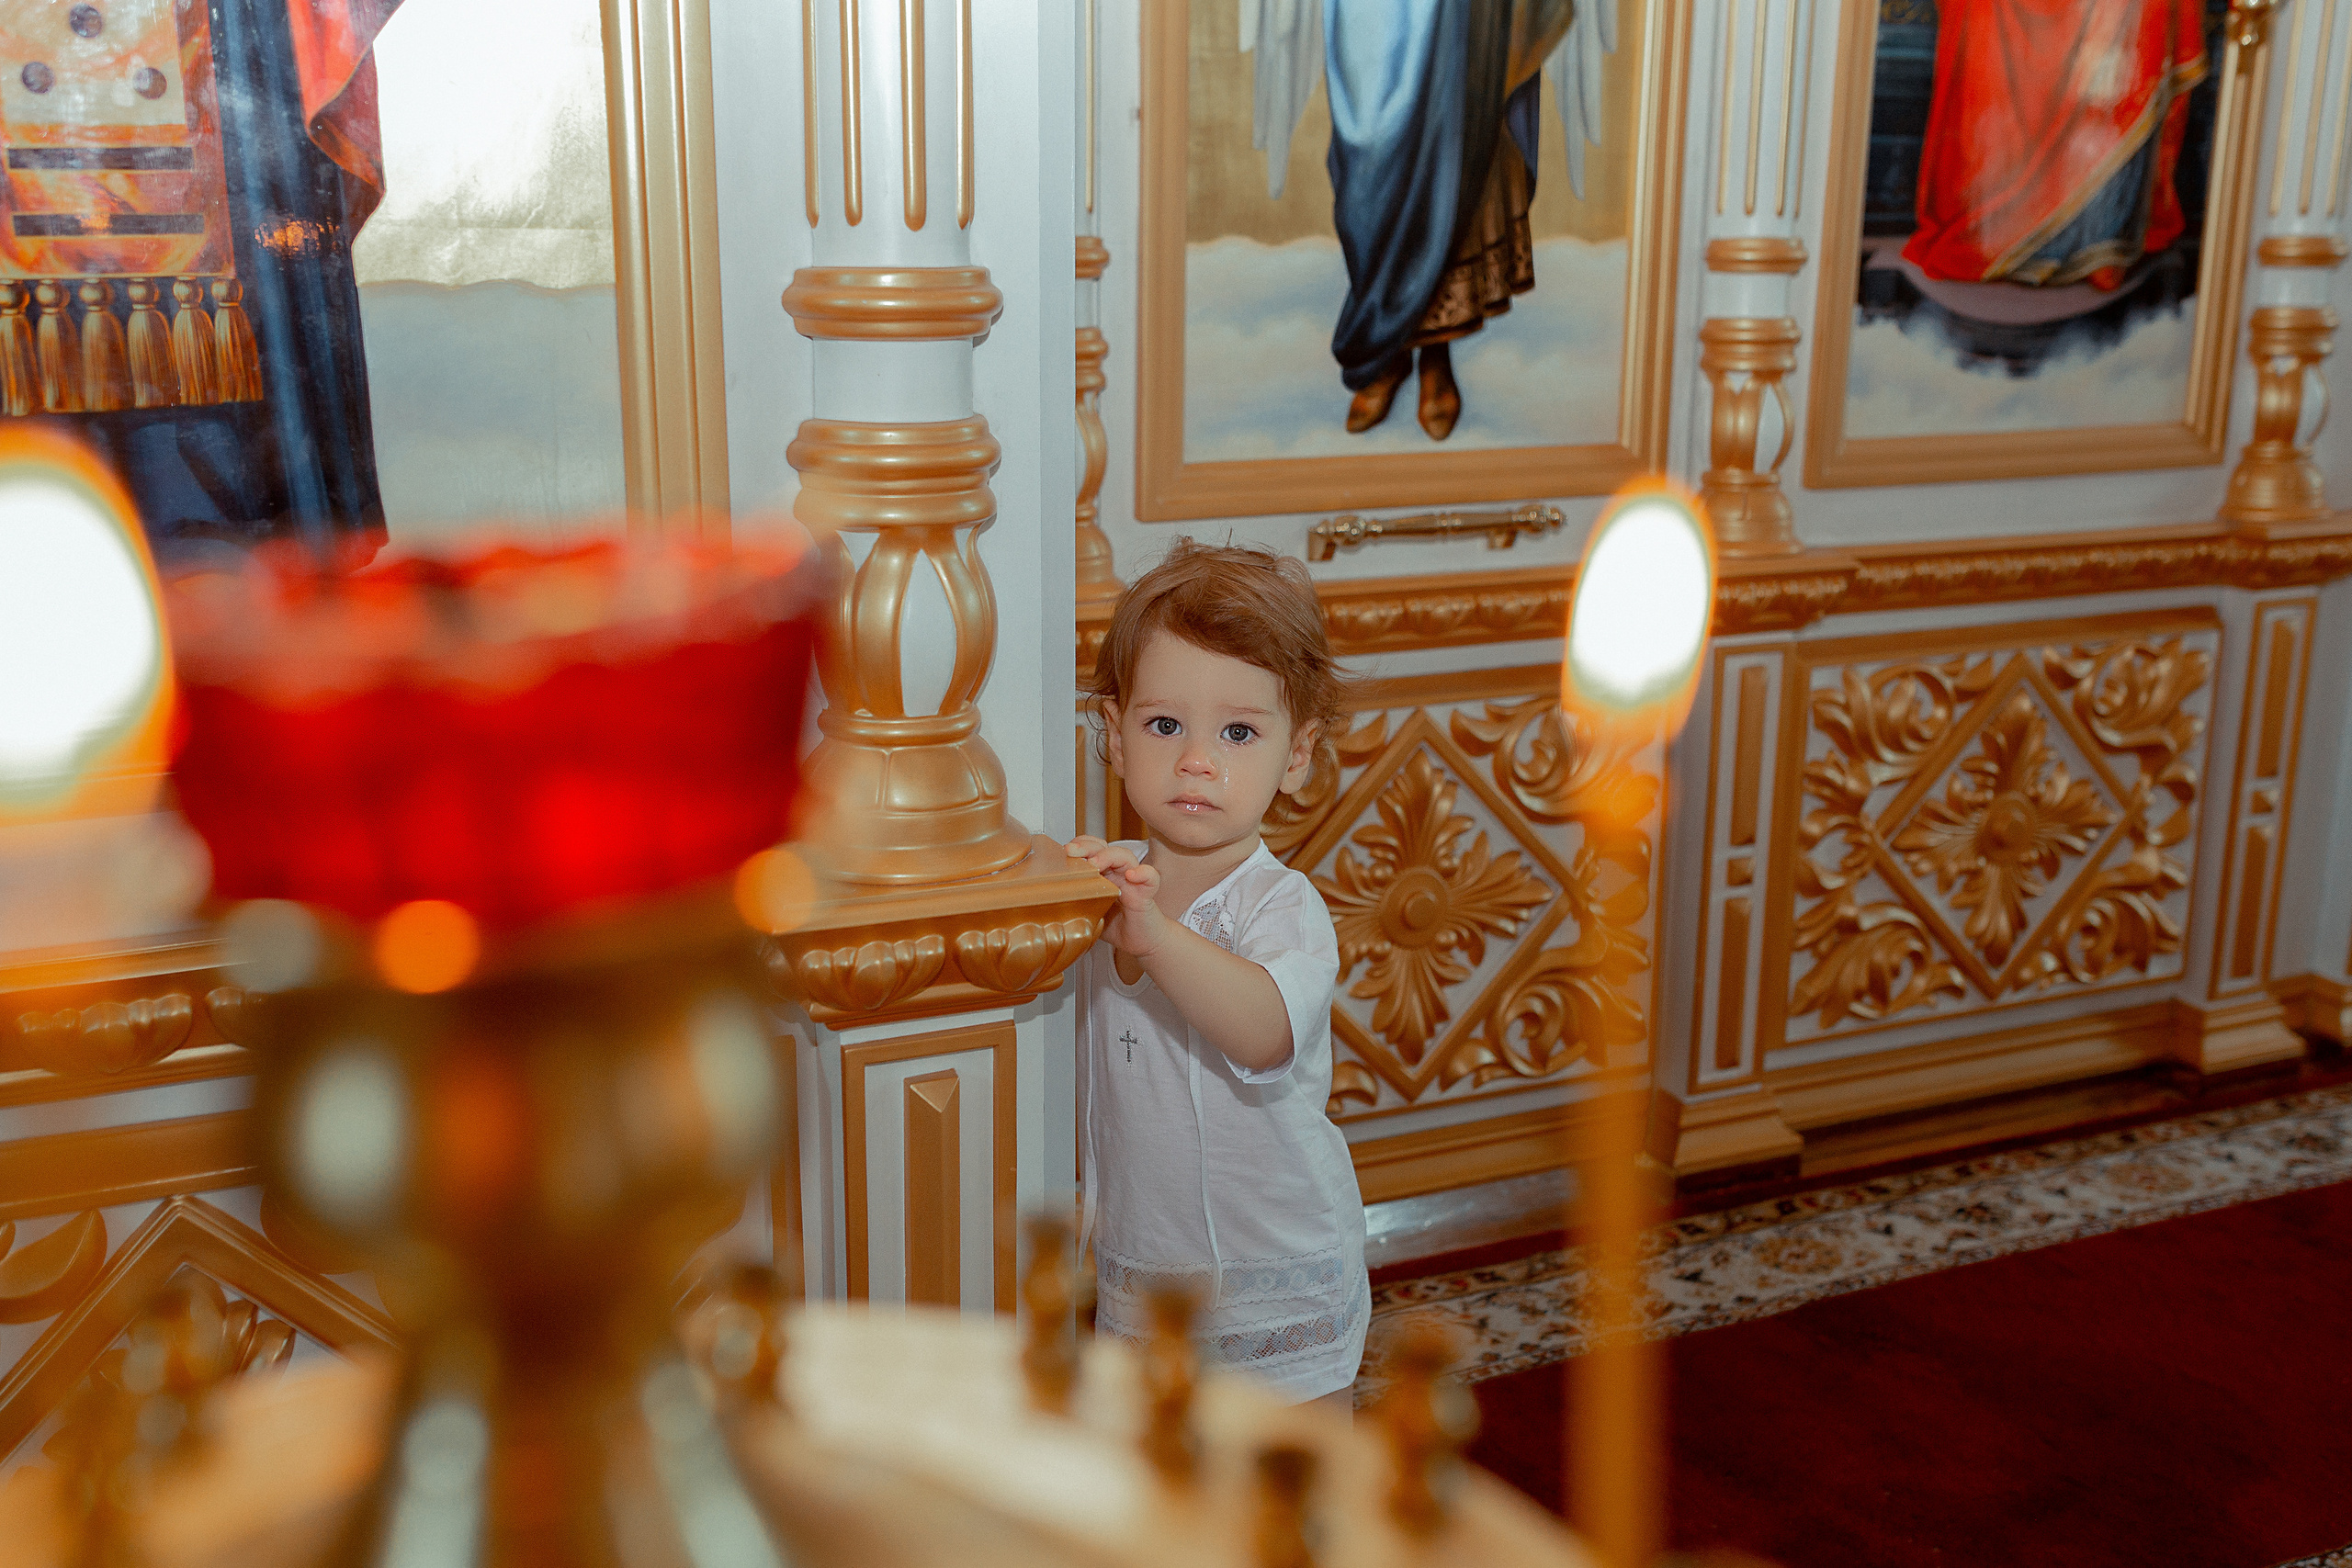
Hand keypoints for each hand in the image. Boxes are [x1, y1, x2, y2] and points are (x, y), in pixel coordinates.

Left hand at [1064, 835, 1167, 957]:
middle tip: (1072, 852)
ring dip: (1108, 856)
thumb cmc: (1116, 926)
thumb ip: (1074, 903)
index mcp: (1102, 874)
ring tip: (1095, 864)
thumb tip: (1047, 902)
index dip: (1078, 846)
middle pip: (1104, 848)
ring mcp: (1133, 881)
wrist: (1141, 942)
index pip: (1090, 849)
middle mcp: (1117, 873)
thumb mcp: (1088, 913)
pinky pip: (1151, 877)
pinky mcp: (1147, 893)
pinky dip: (1143, 873)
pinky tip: (1132, 875)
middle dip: (1086, 846)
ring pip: (1125, 857)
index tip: (1064, 853)